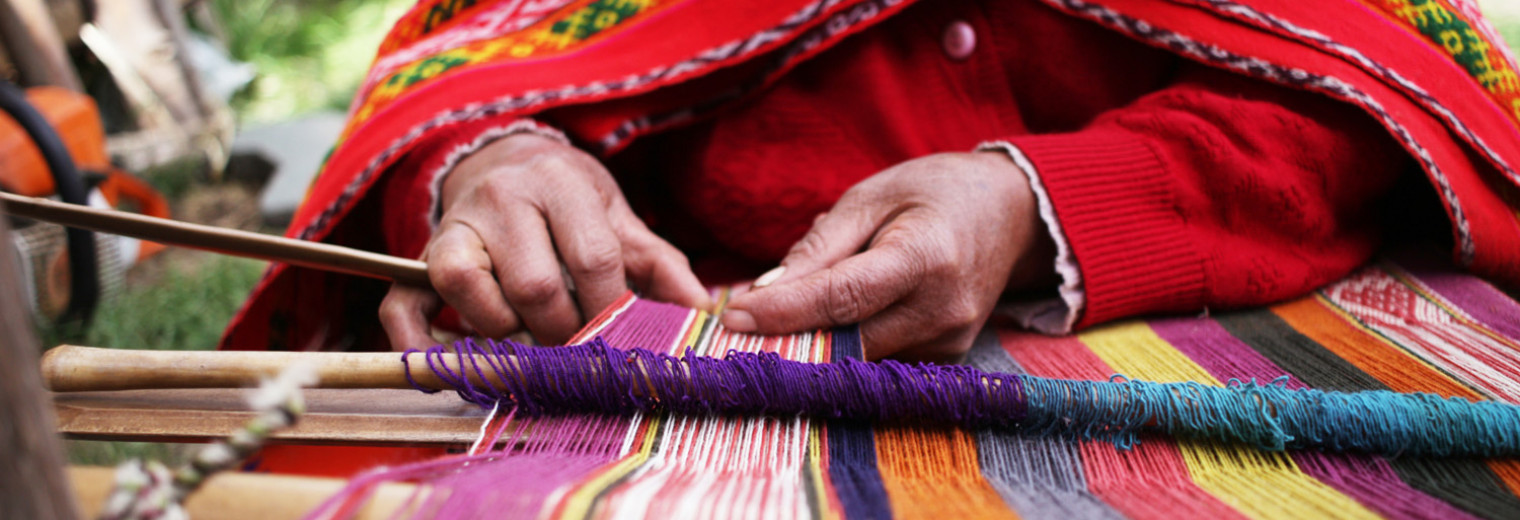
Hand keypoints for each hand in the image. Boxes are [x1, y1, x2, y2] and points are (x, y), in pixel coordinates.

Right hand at [381, 133, 709, 349]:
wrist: (503, 160)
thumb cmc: (570, 201)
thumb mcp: (619, 219)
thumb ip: (660, 265)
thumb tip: (705, 316)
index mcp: (561, 184)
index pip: (592, 258)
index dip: (611, 310)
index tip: (624, 342)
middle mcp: (502, 199)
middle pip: (534, 284)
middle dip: (562, 332)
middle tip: (578, 351)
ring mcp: (455, 227)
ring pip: (468, 290)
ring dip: (502, 334)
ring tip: (528, 342)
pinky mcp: (421, 258)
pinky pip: (403, 305)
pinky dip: (419, 346)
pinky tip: (446, 372)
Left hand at [720, 151, 1052, 360]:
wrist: (1010, 213)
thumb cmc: (934, 192)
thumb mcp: (872, 195)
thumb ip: (820, 245)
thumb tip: (765, 291)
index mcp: (925, 257)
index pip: (842, 299)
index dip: (784, 312)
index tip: (733, 317)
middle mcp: (943, 309)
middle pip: (846, 340)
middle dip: (788, 336)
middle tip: (735, 327)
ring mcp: (950, 340)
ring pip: (859, 356)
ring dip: (814, 341)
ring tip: (781, 313)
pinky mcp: (947, 357)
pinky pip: (880, 358)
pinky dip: (845, 342)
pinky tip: (827, 320)